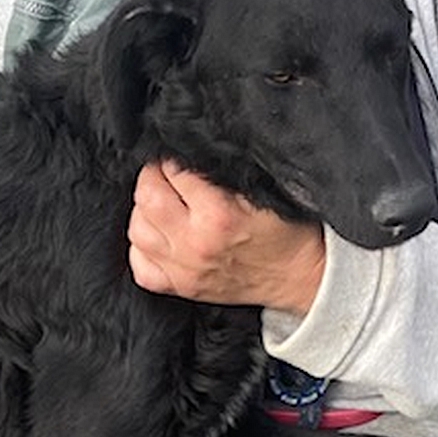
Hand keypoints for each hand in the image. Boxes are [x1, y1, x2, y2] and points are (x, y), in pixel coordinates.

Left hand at [127, 160, 325, 313]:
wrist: (300, 276)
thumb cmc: (288, 231)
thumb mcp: (264, 189)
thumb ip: (223, 170)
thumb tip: (191, 149)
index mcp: (219, 215)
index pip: (174, 171)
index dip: (174, 157)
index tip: (181, 156)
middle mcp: (194, 243)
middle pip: (147, 198)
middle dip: (153, 177)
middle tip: (166, 173)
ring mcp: (183, 269)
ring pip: (137, 230)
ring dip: (145, 211)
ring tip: (163, 202)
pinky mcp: (180, 287)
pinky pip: (140, 265)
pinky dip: (142, 248)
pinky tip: (159, 235)